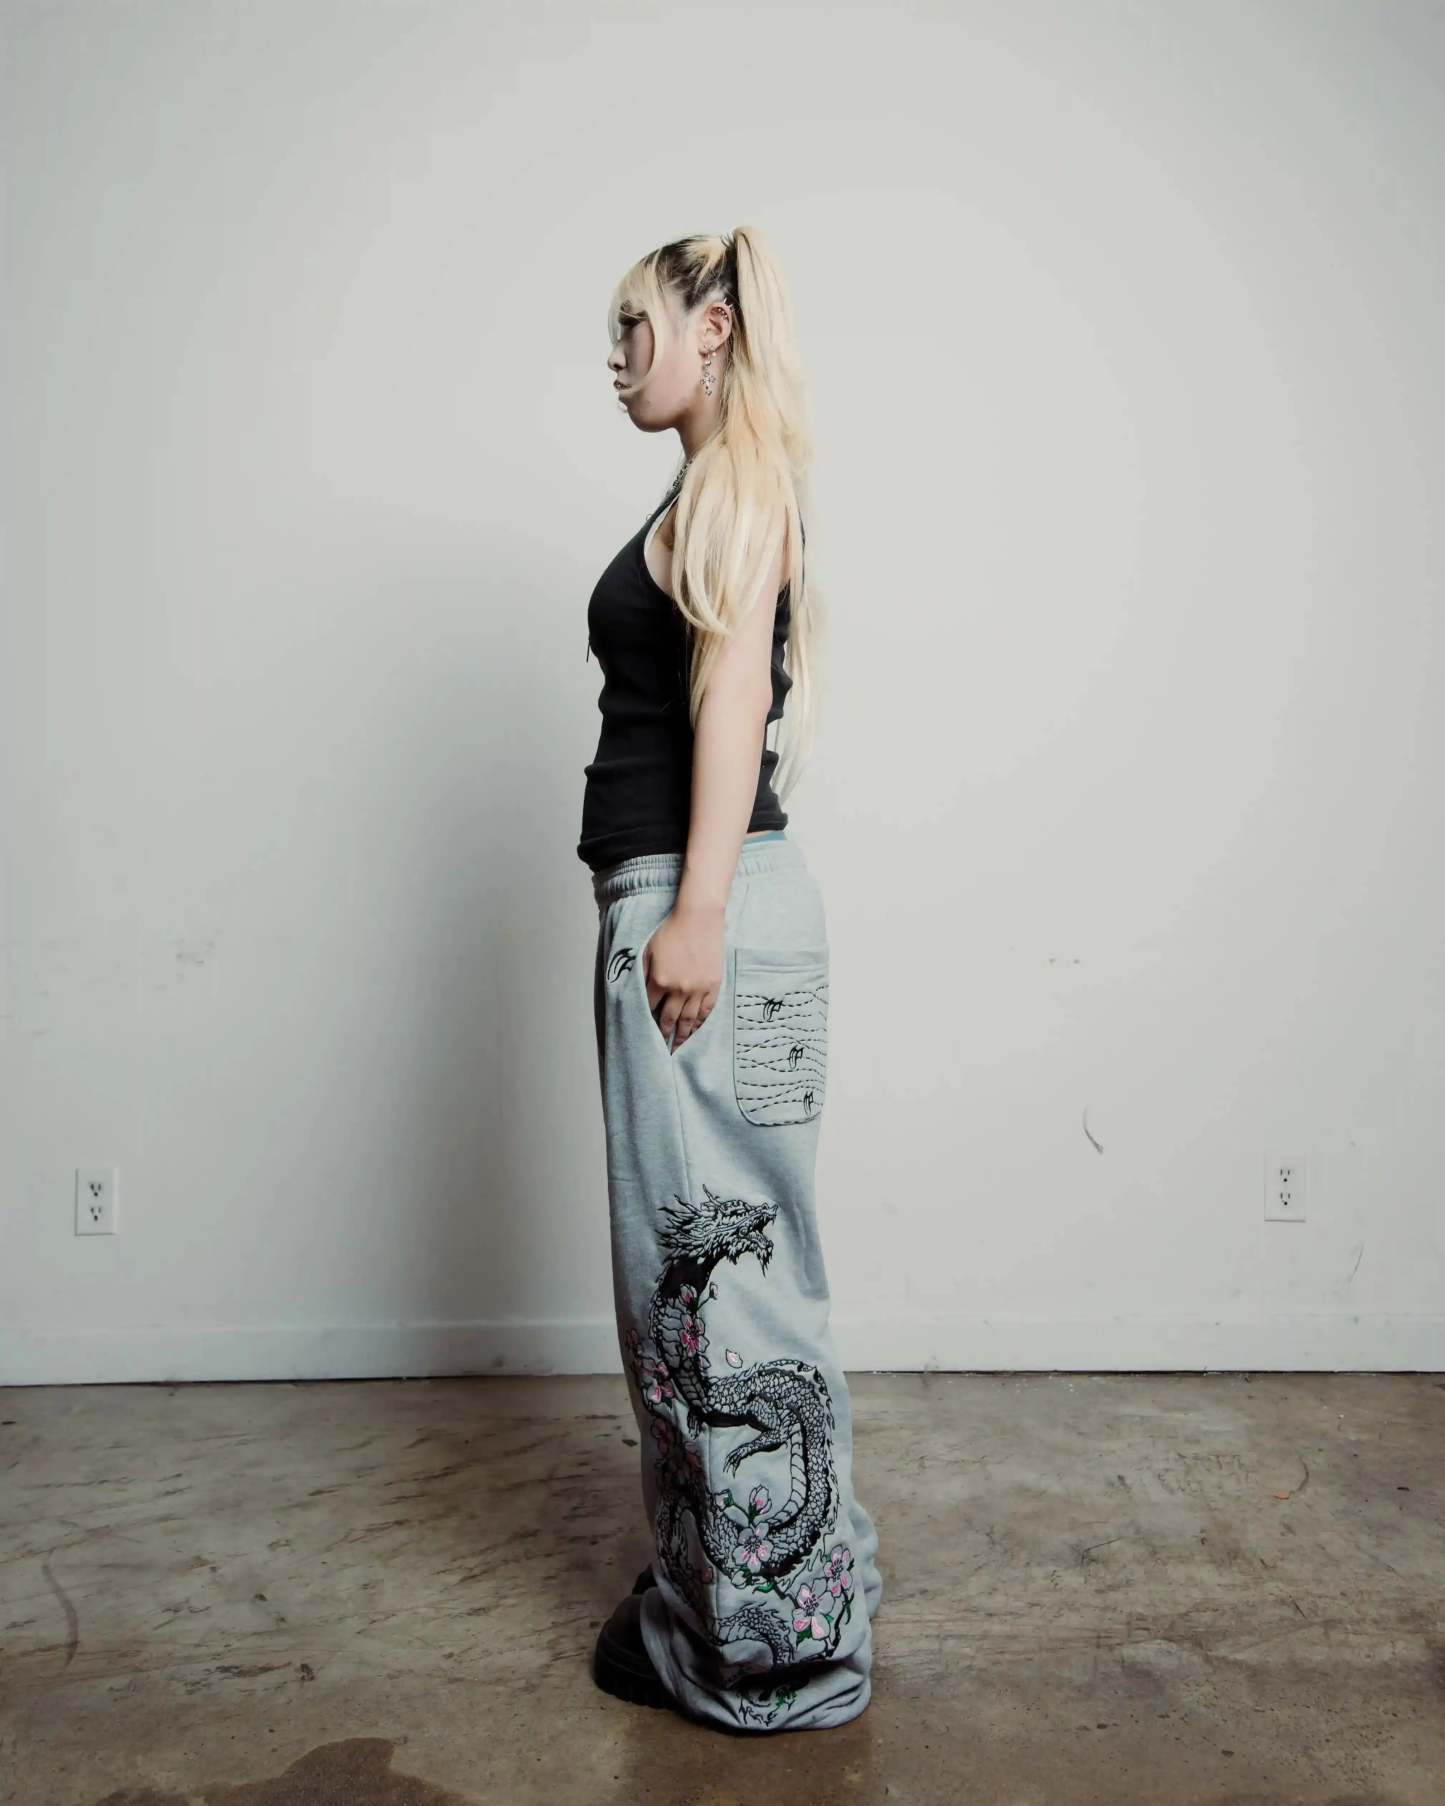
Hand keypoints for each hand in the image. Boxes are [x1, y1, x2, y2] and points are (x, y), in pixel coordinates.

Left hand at [643, 904, 724, 1052]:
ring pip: (689, 1019)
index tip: (645, 1030)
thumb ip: (643, 972)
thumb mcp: (649, 949)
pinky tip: (696, 1029)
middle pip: (669, 1018)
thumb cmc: (671, 930)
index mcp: (660, 980)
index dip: (647, 1019)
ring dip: (682, 1034)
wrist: (699, 917)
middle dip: (664, 1033)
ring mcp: (698, 988)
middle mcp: (679, 989)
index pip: (650, 1008)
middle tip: (661, 1048)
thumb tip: (637, 991)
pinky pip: (706, 1010)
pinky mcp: (713, 985)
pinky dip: (700, 1022)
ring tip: (678, 1046)